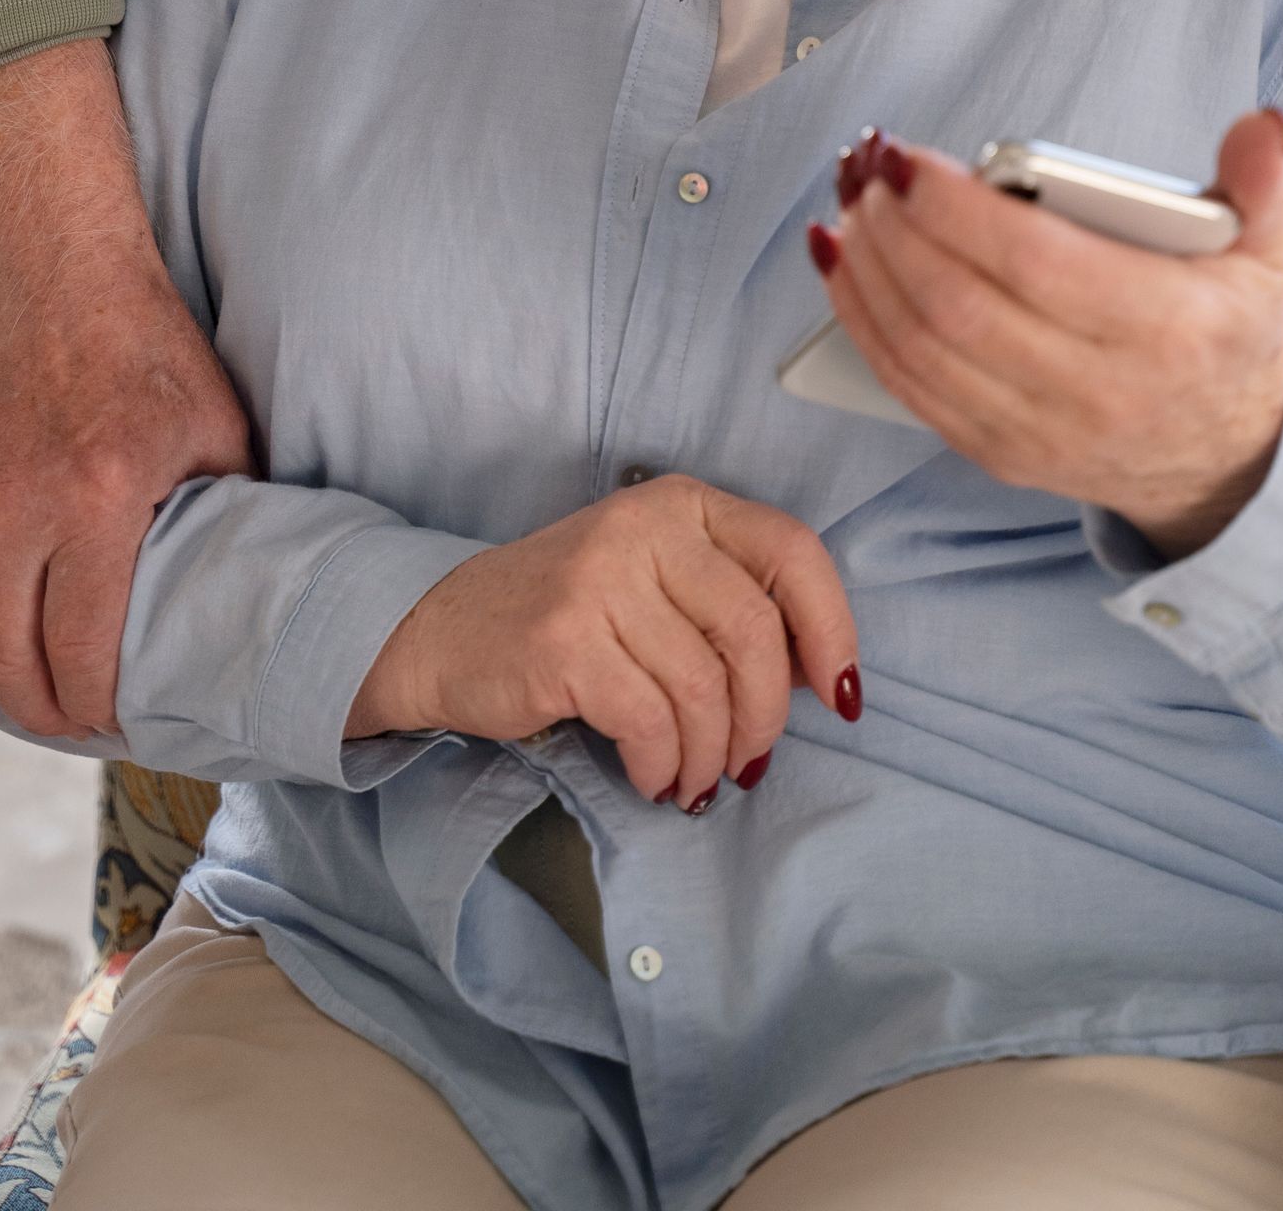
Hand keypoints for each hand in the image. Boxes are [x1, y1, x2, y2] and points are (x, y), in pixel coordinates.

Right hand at [0, 39, 252, 741]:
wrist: (48, 268)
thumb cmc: (143, 346)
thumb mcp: (214, 425)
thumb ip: (229, 510)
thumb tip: (254, 579)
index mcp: (94, 501)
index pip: (80, 655)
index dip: (97, 708)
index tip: (115, 721)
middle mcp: (7, 510)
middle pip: (9, 663)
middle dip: (44, 711)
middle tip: (71, 720)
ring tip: (23, 691)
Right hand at [345, 473, 859, 808]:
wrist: (443, 631)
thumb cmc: (570, 616)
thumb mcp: (656, 580)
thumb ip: (731, 603)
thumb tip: (823, 677)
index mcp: (680, 503)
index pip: (792, 552)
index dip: (832, 628)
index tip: (839, 694)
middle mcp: (644, 526)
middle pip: (754, 632)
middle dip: (765, 718)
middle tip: (747, 763)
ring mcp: (600, 579)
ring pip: (704, 688)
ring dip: (710, 756)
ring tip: (693, 779)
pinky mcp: (564, 641)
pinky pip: (651, 722)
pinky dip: (664, 766)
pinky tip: (653, 777)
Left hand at [821, 113, 1282, 558]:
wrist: (1221, 462)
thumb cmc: (1225, 335)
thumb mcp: (1265, 259)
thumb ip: (1263, 186)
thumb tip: (1259, 125)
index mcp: (1167, 330)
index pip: (1039, 264)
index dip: (959, 210)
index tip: (909, 158)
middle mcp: (1099, 391)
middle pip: (961, 306)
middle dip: (895, 229)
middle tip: (866, 164)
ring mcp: (1040, 431)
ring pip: (922, 348)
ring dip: (866, 269)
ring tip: (848, 199)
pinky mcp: (997, 452)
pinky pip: (907, 386)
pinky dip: (859, 320)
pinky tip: (838, 259)